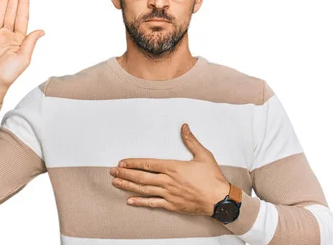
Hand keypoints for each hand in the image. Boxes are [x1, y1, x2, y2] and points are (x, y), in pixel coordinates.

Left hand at [109, 123, 230, 216]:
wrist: (219, 199)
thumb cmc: (212, 178)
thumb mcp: (203, 155)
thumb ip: (191, 141)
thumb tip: (184, 127)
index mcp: (173, 167)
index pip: (148, 164)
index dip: (133, 163)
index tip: (122, 162)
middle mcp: (167, 181)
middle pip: (141, 176)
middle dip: (125, 173)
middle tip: (112, 171)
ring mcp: (168, 194)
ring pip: (143, 189)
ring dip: (128, 185)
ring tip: (116, 182)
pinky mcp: (171, 205)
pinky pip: (152, 203)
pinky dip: (140, 202)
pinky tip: (130, 200)